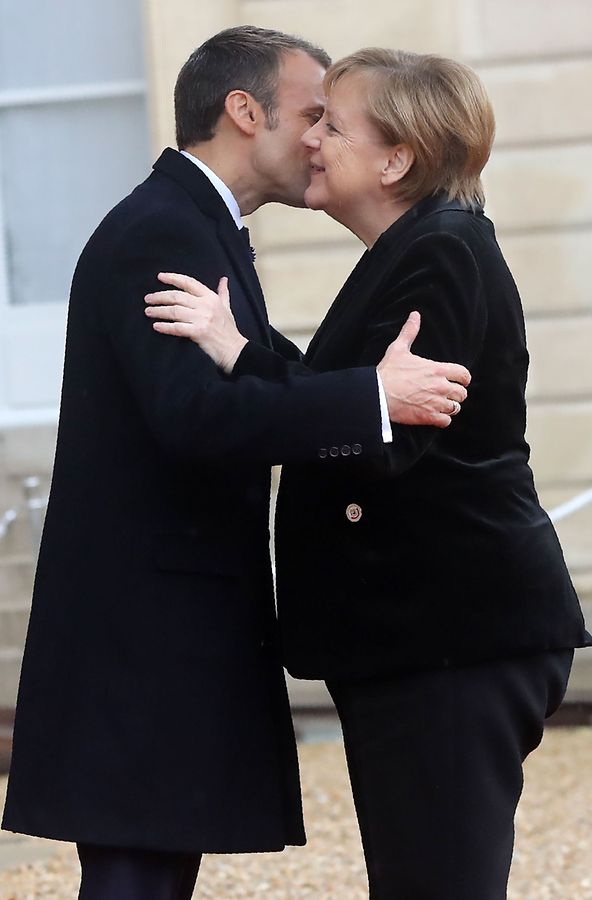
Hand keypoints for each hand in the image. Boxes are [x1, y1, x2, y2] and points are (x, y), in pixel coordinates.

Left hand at [144, 273, 247, 372]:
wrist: (234, 350)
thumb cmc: (229, 329)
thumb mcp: (227, 308)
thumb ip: (223, 293)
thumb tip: (224, 279)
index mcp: (211, 297)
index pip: (189, 283)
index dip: (173, 278)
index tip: (159, 277)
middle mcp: (206, 305)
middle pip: (177, 296)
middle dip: (160, 297)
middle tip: (148, 299)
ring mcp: (202, 319)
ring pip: (174, 311)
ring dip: (159, 311)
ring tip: (148, 311)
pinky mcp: (198, 332)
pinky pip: (177, 327)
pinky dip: (165, 327)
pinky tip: (156, 326)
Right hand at [377, 312, 470, 427]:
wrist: (377, 395)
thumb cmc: (387, 372)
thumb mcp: (398, 349)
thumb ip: (409, 332)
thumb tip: (414, 316)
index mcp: (436, 370)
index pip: (463, 374)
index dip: (463, 378)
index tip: (460, 380)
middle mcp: (440, 387)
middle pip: (462, 393)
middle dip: (456, 394)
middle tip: (448, 394)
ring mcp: (435, 403)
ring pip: (455, 408)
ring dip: (449, 407)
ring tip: (441, 405)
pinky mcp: (428, 417)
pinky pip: (446, 421)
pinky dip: (443, 420)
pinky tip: (436, 416)